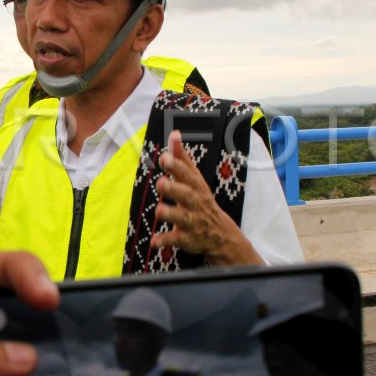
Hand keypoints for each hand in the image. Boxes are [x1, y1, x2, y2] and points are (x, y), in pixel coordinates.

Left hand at [151, 130, 262, 265]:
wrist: (221, 234)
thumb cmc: (202, 201)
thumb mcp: (195, 179)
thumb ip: (182, 158)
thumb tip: (174, 134)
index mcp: (196, 187)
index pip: (187, 174)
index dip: (177, 165)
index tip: (164, 156)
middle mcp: (195, 203)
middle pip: (186, 195)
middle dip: (174, 188)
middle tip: (160, 182)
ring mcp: (192, 221)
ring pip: (182, 217)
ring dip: (170, 214)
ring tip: (159, 211)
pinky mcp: (186, 238)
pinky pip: (175, 240)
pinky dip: (165, 241)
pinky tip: (154, 241)